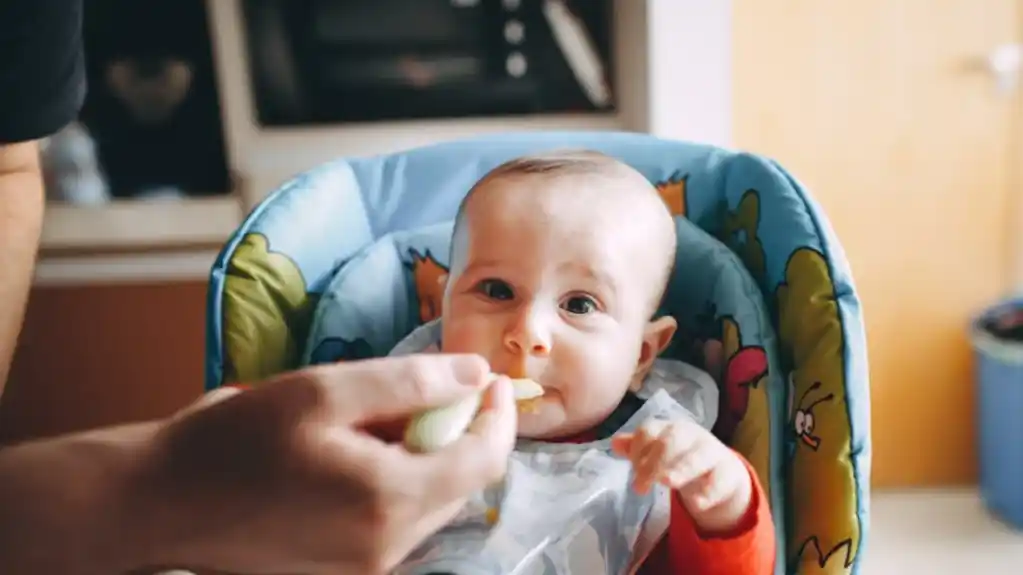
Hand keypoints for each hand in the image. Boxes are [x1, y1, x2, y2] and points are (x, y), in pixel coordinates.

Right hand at [132, 354, 515, 574]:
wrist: (161, 503)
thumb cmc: (235, 441)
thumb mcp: (324, 390)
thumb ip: (410, 381)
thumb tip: (475, 375)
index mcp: (389, 502)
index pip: (485, 461)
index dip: (500, 416)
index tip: (495, 379)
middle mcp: (388, 547)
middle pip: (461, 484)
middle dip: (459, 432)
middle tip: (427, 390)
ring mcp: (367, 567)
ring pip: (431, 502)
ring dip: (426, 456)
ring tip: (377, 420)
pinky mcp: (346, 570)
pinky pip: (398, 520)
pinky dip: (397, 481)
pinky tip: (355, 453)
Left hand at [611, 417, 751, 533]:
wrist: (721, 469)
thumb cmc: (681, 457)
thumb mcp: (658, 452)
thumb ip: (637, 449)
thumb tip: (615, 444)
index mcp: (670, 429)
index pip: (649, 431)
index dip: (638, 449)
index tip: (632, 468)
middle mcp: (691, 435)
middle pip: (672, 441)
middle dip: (654, 462)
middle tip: (640, 486)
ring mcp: (711, 452)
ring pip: (698, 457)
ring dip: (681, 469)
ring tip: (666, 482)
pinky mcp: (728, 473)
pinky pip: (719, 481)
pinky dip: (708, 492)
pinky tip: (696, 504)